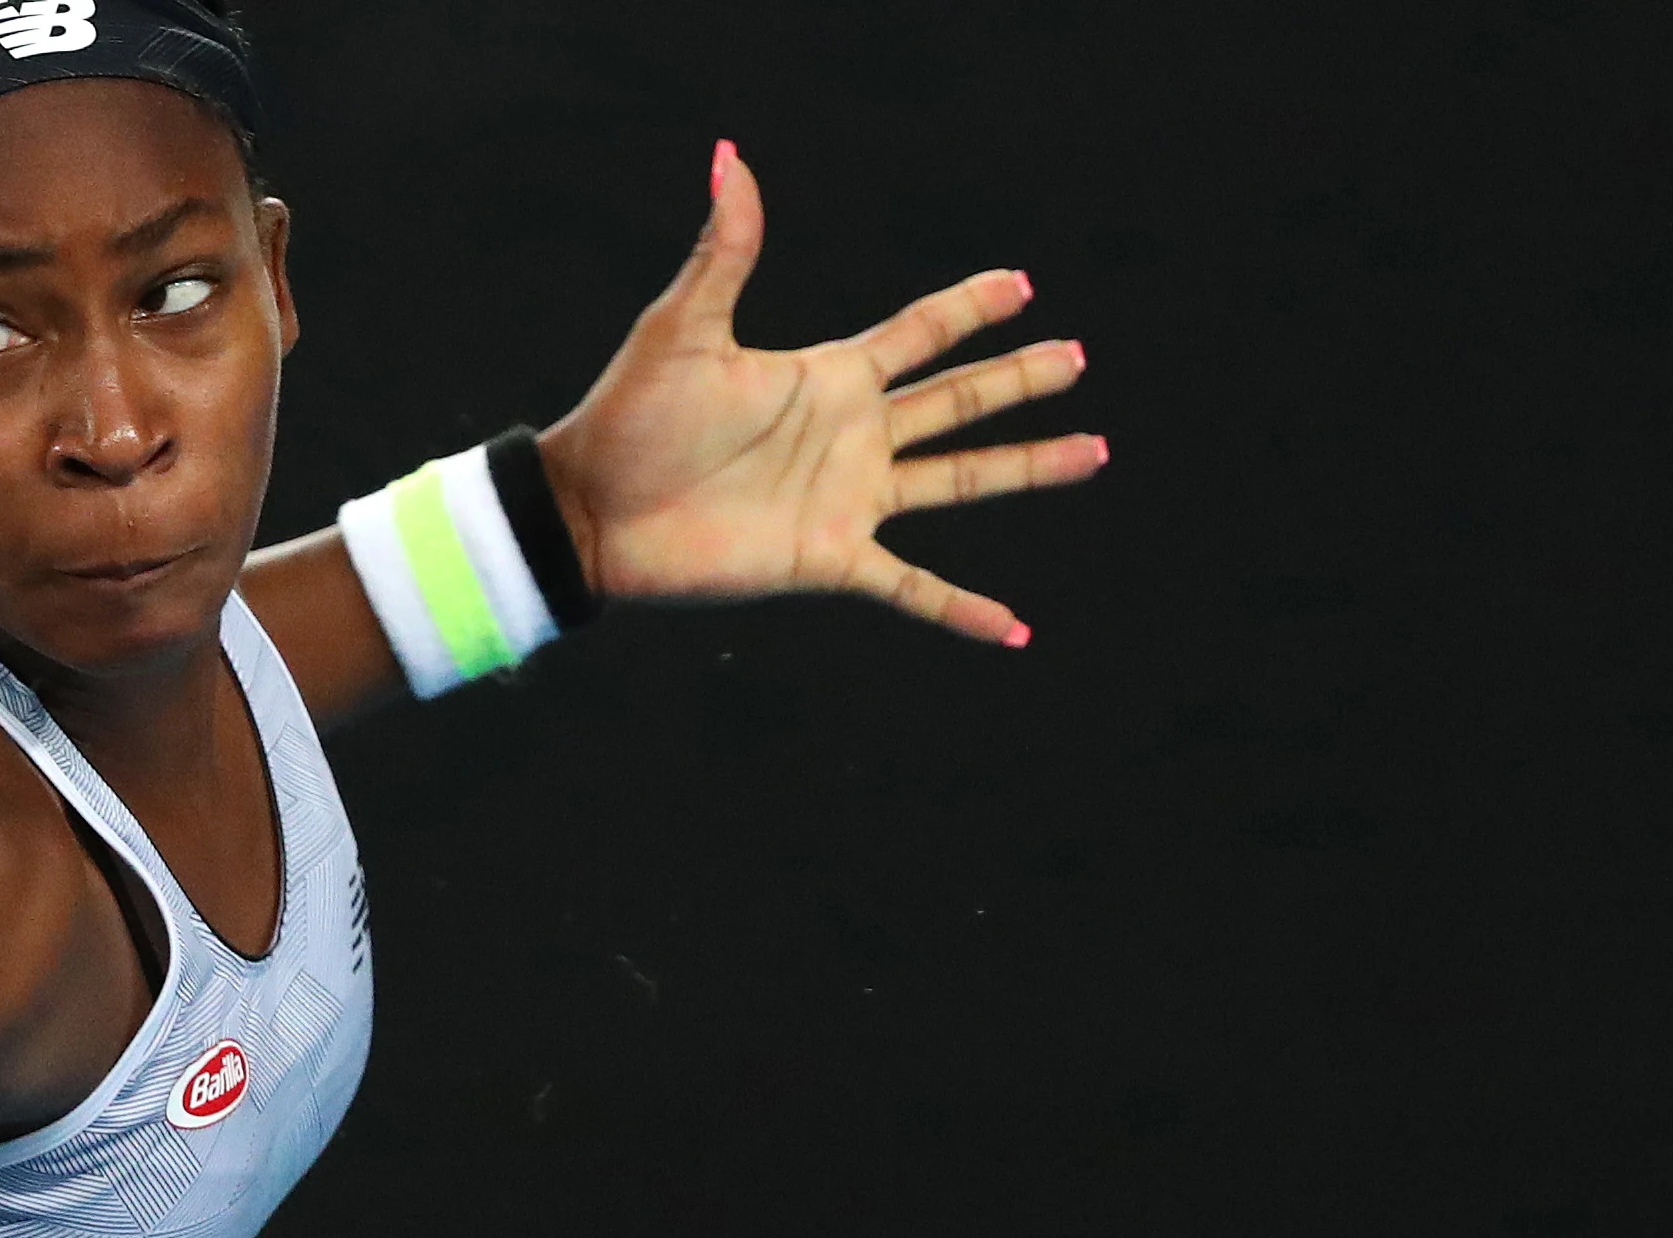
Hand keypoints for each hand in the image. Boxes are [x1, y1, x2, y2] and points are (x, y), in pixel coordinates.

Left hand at [534, 141, 1107, 645]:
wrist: (592, 512)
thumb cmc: (629, 419)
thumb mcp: (683, 329)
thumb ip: (725, 251)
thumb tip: (731, 160)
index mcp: (824, 376)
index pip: (916, 334)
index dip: (968, 308)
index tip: (1023, 284)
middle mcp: (849, 434)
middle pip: (956, 400)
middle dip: (1018, 379)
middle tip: (1079, 357)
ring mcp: (846, 498)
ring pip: (959, 479)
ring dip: (1026, 468)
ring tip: (1093, 451)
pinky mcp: (828, 559)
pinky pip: (912, 587)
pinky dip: (961, 610)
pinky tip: (1014, 630)